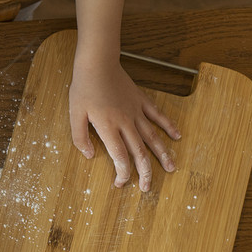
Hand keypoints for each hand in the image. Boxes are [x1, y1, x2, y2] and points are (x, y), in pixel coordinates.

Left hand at [69, 60, 180, 190]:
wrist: (97, 63)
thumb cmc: (83, 89)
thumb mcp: (74, 115)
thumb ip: (80, 138)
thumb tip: (90, 156)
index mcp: (108, 128)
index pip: (120, 157)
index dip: (123, 173)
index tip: (121, 183)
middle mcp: (126, 122)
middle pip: (140, 152)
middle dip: (145, 172)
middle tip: (147, 187)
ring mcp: (136, 111)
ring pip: (153, 137)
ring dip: (162, 154)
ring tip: (171, 168)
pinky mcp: (141, 101)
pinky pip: (158, 116)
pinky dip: (168, 126)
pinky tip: (176, 137)